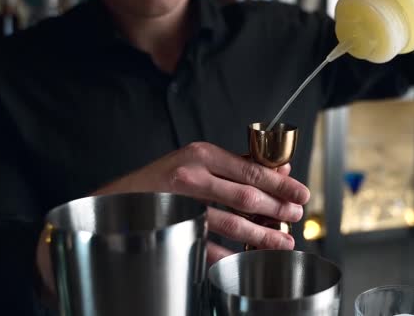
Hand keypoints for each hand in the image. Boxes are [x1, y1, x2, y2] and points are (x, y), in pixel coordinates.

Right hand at [36, 142, 309, 299]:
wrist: (112, 204)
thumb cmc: (158, 181)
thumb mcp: (195, 161)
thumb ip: (236, 163)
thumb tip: (278, 166)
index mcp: (200, 154)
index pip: (251, 169)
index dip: (281, 183)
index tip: (301, 192)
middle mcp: (192, 176)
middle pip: (247, 196)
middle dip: (278, 209)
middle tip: (295, 216)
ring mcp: (182, 205)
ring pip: (232, 223)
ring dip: (262, 235)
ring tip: (282, 241)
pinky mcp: (174, 229)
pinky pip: (210, 247)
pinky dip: (233, 255)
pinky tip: (249, 258)